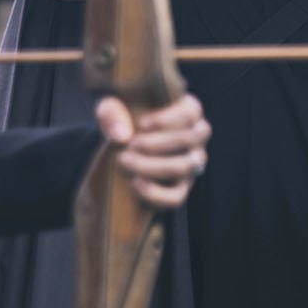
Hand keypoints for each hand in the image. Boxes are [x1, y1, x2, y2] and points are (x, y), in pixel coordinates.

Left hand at [96, 93, 211, 209]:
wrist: (118, 154)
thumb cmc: (122, 122)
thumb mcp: (110, 110)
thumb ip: (111, 112)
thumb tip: (121, 135)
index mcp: (187, 111)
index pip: (192, 112)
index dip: (168, 119)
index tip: (141, 124)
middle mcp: (196, 138)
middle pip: (192, 138)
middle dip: (158, 142)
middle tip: (131, 144)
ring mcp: (192, 165)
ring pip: (185, 166)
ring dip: (153, 165)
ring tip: (125, 160)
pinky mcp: (181, 189)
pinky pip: (177, 197)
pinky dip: (155, 193)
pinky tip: (134, 182)